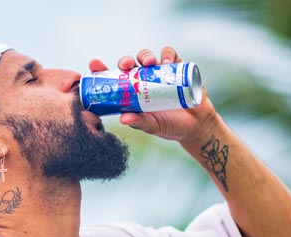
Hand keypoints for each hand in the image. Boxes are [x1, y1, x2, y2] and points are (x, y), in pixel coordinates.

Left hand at [88, 47, 216, 144]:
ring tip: (150, 63)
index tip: (93, 64)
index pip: (114, 78)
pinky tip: (166, 62)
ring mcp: (159, 73)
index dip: (102, 69)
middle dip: (126, 61)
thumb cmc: (170, 126)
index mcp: (132, 92)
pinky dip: (167, 55)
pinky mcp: (176, 68)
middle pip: (130, 64)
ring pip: (147, 56)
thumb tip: (123, 119)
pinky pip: (170, 55)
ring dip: (146, 55)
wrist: (196, 125)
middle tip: (128, 65)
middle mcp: (143, 80)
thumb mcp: (153, 127)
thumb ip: (140, 122)